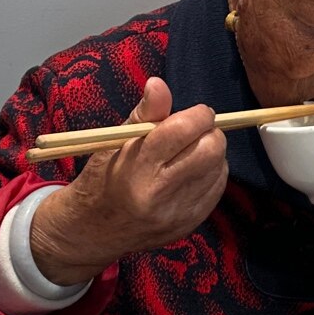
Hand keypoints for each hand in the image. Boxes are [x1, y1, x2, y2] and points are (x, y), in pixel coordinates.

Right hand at [28, 78, 227, 284]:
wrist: (94, 231)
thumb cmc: (103, 177)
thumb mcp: (113, 141)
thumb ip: (143, 113)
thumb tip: (158, 83)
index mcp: (137, 169)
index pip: (183, 130)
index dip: (198, 115)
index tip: (194, 113)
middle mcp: (159, 195)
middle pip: (211, 150)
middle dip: (209, 133)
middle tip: (194, 132)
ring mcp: (177, 213)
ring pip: (219, 168)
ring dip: (211, 153)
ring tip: (188, 154)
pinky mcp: (190, 225)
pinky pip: (217, 188)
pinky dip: (211, 174)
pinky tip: (191, 172)